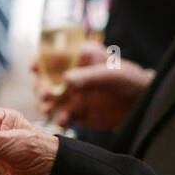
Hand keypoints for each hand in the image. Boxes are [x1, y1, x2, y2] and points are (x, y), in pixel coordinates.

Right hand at [35, 41, 152, 129]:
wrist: (140, 104)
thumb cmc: (128, 79)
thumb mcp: (111, 73)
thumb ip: (89, 76)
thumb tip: (66, 79)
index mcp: (77, 58)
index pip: (53, 55)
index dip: (41, 60)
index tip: (35, 68)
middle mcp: (70, 75)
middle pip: (45, 79)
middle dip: (41, 86)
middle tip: (45, 94)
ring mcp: (71, 94)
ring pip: (49, 99)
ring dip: (45, 103)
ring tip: (49, 108)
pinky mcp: (75, 112)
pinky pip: (61, 115)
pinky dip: (59, 118)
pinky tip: (63, 120)